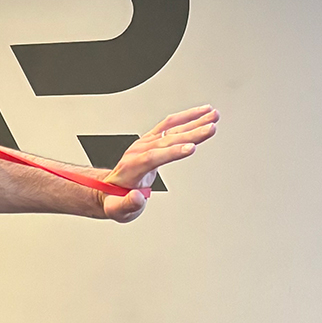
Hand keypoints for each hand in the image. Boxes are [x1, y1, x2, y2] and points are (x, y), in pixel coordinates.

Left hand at [102, 105, 218, 221]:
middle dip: (191, 133)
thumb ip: (128, 204)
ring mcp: (144, 143)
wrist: (108, 189)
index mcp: (131, 167)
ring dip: (193, 121)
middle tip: (210, 128)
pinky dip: (186, 118)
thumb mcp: (118, 209)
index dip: (172, 152)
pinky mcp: (151, 140)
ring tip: (213, 115)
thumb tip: (137, 197)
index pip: (153, 157)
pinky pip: (170, 125)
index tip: (191, 148)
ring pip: (171, 129)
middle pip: (167, 140)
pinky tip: (202, 113)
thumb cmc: (115, 200)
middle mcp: (138, 151)